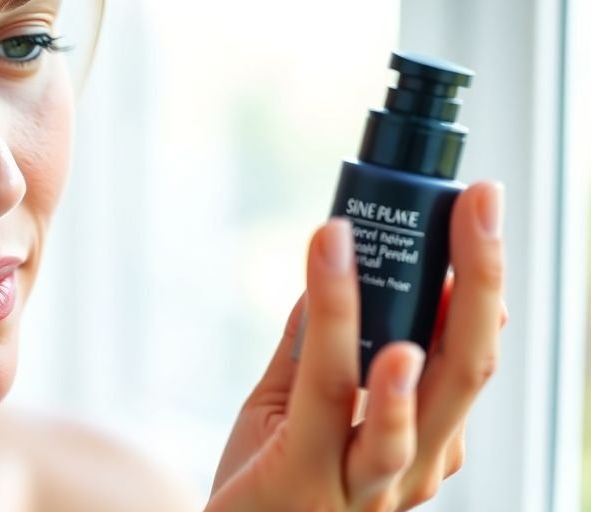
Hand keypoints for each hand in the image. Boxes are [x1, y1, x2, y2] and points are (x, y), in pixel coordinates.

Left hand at [206, 182, 504, 510]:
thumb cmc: (267, 481)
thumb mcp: (296, 407)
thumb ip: (317, 348)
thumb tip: (332, 273)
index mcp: (421, 446)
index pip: (468, 360)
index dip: (483, 289)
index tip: (477, 216)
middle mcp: (412, 468)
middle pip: (468, 370)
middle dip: (484, 279)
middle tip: (480, 202)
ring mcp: (367, 483)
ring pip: (420, 396)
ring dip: (436, 315)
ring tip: (442, 250)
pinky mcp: (309, 477)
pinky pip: (330, 392)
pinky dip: (337, 324)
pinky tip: (334, 276)